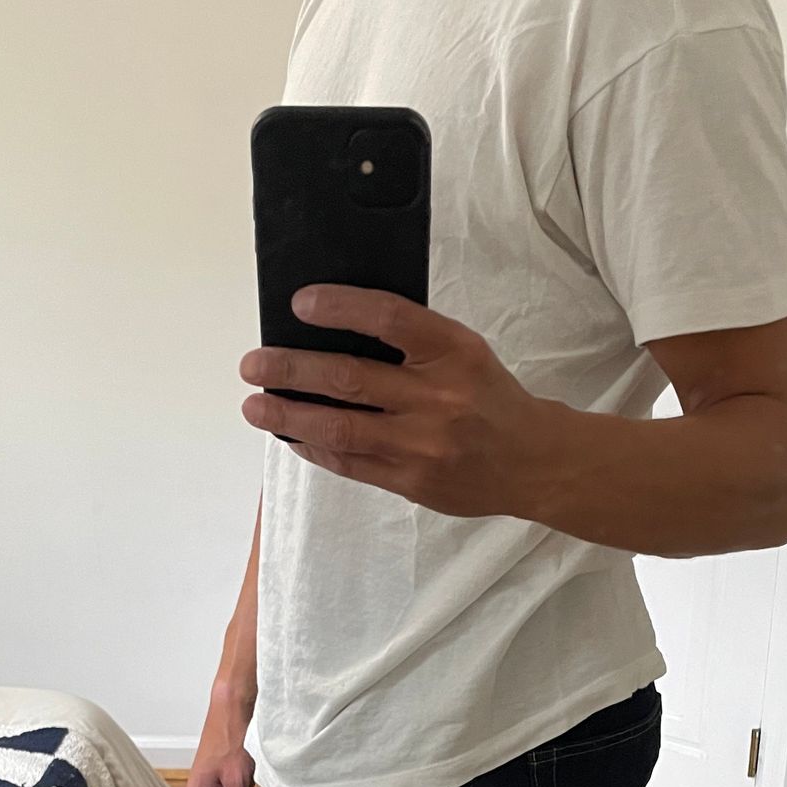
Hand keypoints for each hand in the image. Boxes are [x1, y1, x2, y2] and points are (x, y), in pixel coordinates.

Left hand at [240, 286, 557, 518]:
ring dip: (288, 416)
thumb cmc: (488, 397)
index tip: (299, 304)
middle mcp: (438, 398)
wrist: (533, 461)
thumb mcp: (464, 352)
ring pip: (340, 428)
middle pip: (350, 378)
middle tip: (254, 364)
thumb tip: (334, 327)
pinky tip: (292, 435)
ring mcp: (423, 445)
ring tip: (255, 406)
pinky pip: (350, 464)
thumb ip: (412, 340)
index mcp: (454, 351)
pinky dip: (315, 448)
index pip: (388, 318)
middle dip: (291, 370)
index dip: (339, 307)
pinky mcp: (413, 482)